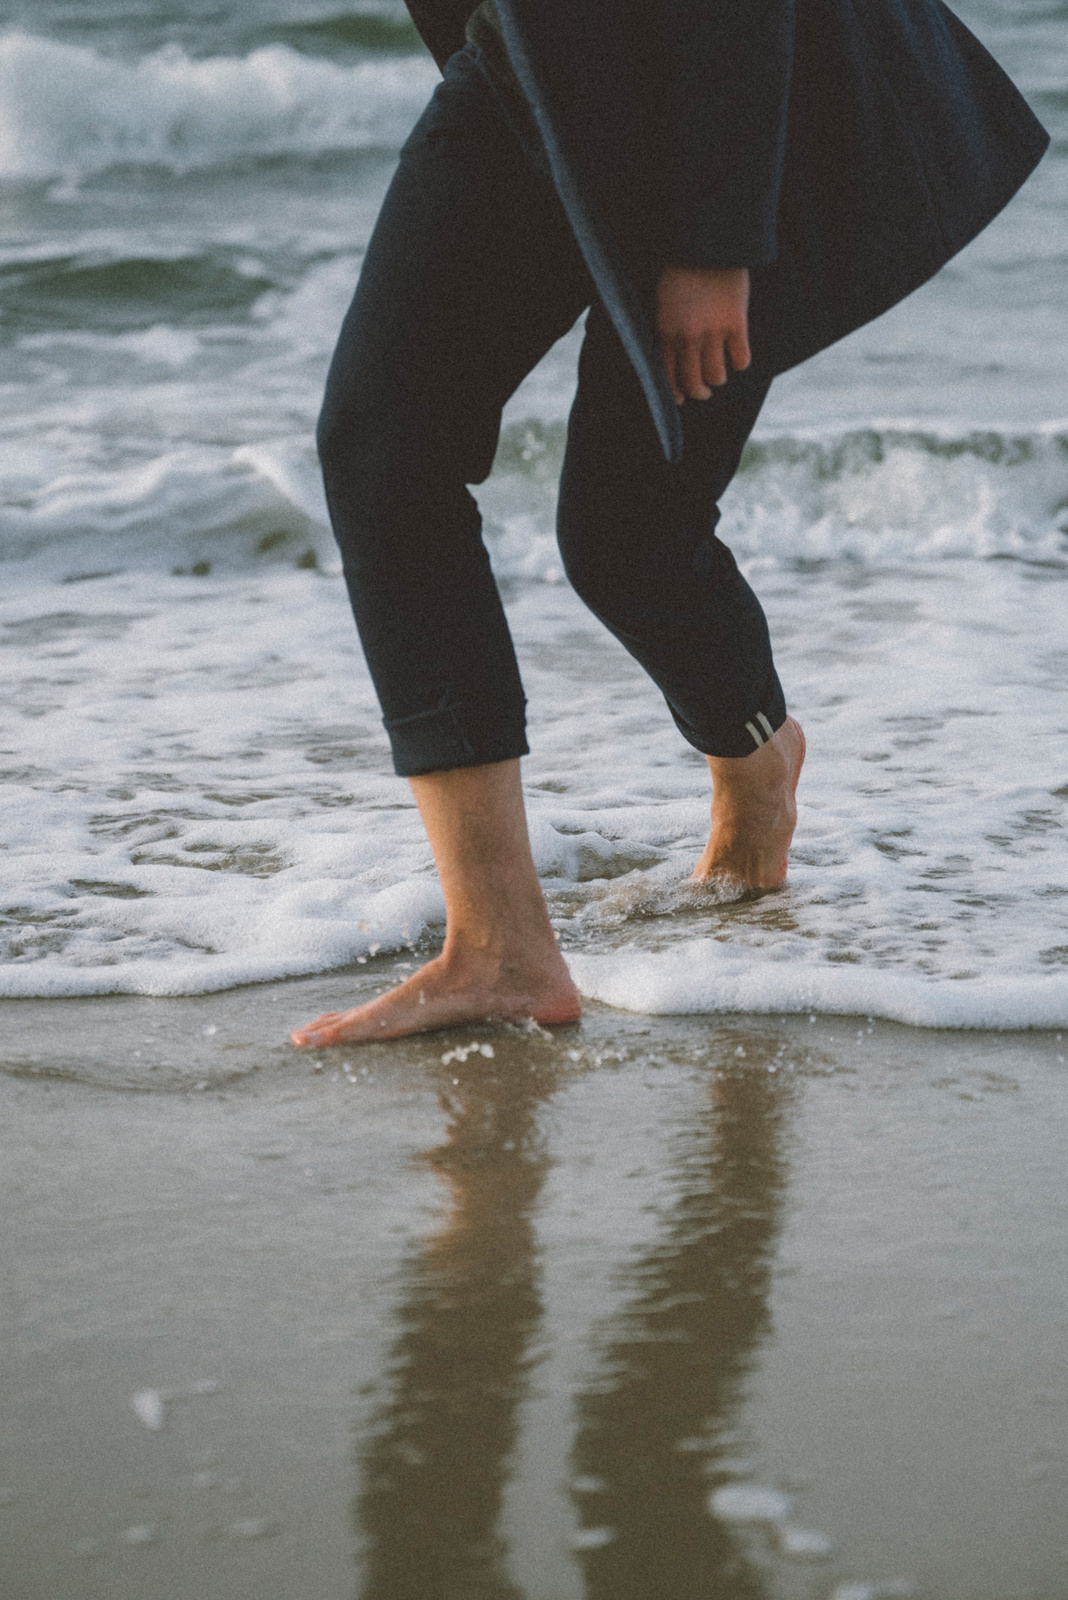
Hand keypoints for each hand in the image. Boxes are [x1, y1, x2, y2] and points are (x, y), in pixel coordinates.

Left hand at [656, 266, 750, 403]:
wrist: (709, 244)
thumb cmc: (682, 270)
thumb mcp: (663, 301)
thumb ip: (666, 329)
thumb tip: (671, 356)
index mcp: (666, 332)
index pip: (667, 377)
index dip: (676, 393)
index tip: (682, 399)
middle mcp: (687, 338)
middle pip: (693, 383)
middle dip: (699, 393)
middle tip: (704, 392)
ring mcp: (713, 332)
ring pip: (717, 377)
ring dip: (719, 378)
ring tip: (721, 374)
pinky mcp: (736, 325)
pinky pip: (741, 360)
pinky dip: (741, 363)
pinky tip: (739, 357)